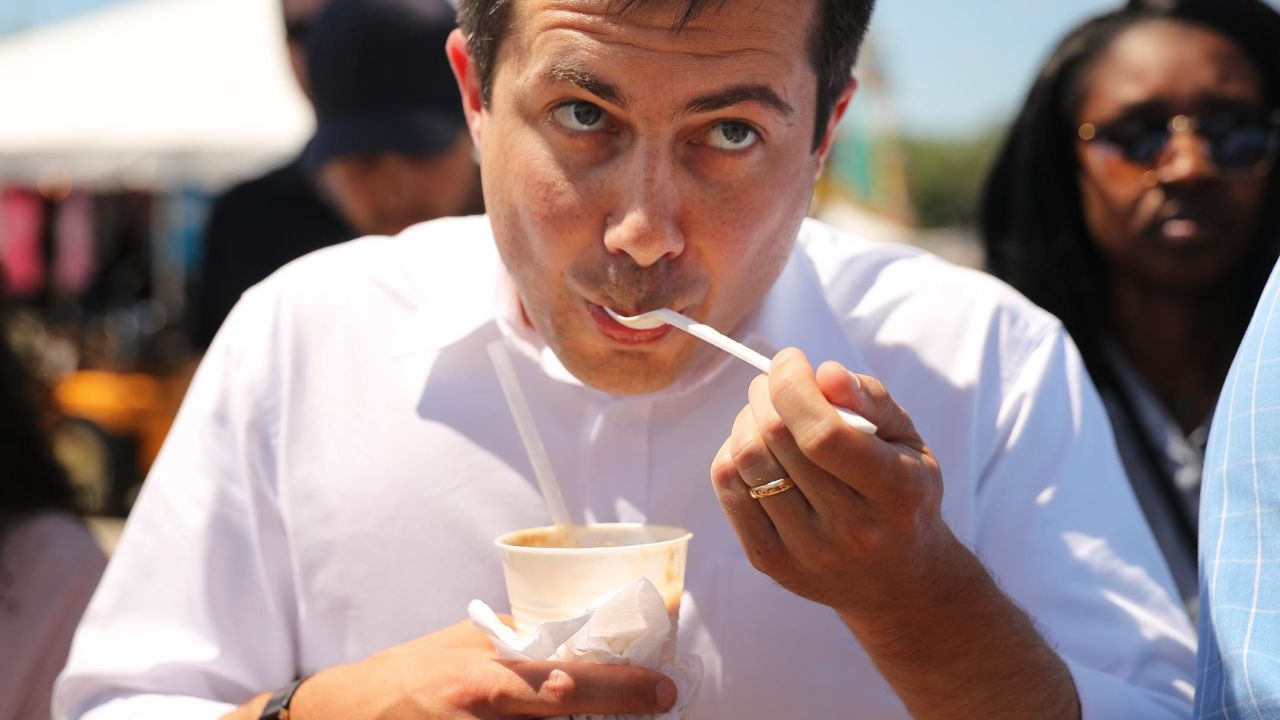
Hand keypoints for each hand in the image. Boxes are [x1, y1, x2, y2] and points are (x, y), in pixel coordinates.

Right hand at [274, 620, 676, 718]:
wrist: (349, 715)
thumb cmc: (410, 675)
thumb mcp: (466, 648)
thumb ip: (521, 645)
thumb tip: (583, 639)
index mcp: (488, 682)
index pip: (569, 685)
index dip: (623, 692)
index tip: (664, 692)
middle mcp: (486, 719)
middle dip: (610, 717)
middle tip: (644, 700)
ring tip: (603, 711)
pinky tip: (555, 718)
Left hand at [710, 347, 955, 613]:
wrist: (898, 583)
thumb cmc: (903, 495)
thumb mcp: (908, 442)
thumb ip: (872, 401)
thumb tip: (824, 372)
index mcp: (894, 493)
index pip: (823, 435)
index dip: (794, 385)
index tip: (791, 359)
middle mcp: (851, 530)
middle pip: (778, 441)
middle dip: (767, 392)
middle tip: (775, 380)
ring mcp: (805, 551)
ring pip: (747, 462)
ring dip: (747, 419)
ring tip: (767, 412)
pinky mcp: (770, 561)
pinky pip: (728, 489)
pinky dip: (733, 452)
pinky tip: (755, 446)